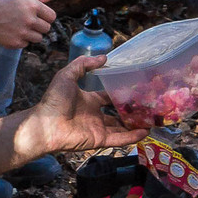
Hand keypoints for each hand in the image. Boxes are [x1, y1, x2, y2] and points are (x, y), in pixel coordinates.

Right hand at [0, 0, 55, 48]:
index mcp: (32, 5)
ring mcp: (22, 32)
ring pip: (38, 38)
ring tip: (19, 27)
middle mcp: (29, 19)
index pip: (52, 16)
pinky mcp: (15, 42)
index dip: (46, 17)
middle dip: (39, 26)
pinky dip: (21, 40)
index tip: (39, 17)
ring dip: (31, 34)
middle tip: (27, 22)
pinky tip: (11, 32)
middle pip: (46, 28)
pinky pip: (26, 44)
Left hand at [22, 52, 138, 154]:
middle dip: (131, 110)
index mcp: (88, 100)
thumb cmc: (54, 100)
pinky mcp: (99, 140)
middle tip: (148, 105)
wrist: (45, 124)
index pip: (108, 96)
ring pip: (121, 127)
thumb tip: (104, 57)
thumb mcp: (67, 75)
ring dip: (135, 124)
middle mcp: (95, 114)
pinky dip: (132, 137)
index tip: (135, 89)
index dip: (120, 93)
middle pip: (117, 113)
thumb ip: (84, 64)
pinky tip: (145, 132)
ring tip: (151, 120)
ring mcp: (98, 128)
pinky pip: (119, 139)